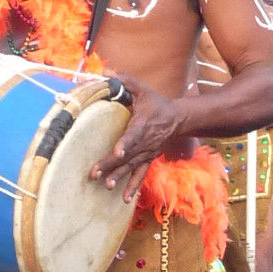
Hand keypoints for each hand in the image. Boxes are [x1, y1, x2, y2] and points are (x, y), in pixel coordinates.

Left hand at [93, 79, 183, 197]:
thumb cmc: (157, 103)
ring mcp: (147, 153)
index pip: (133, 135)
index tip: (118, 151)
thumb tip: (106, 72)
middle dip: (110, 165)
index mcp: (143, 124)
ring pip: (131, 167)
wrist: (178, 119)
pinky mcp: (148, 159)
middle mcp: (145, 142)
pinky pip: (141, 175)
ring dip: (119, 178)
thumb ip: (125, 81)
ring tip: (107, 187)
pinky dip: (133, 187)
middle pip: (126, 155)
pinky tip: (125, 199)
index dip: (125, 143)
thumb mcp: (143, 89)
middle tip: (94, 174)